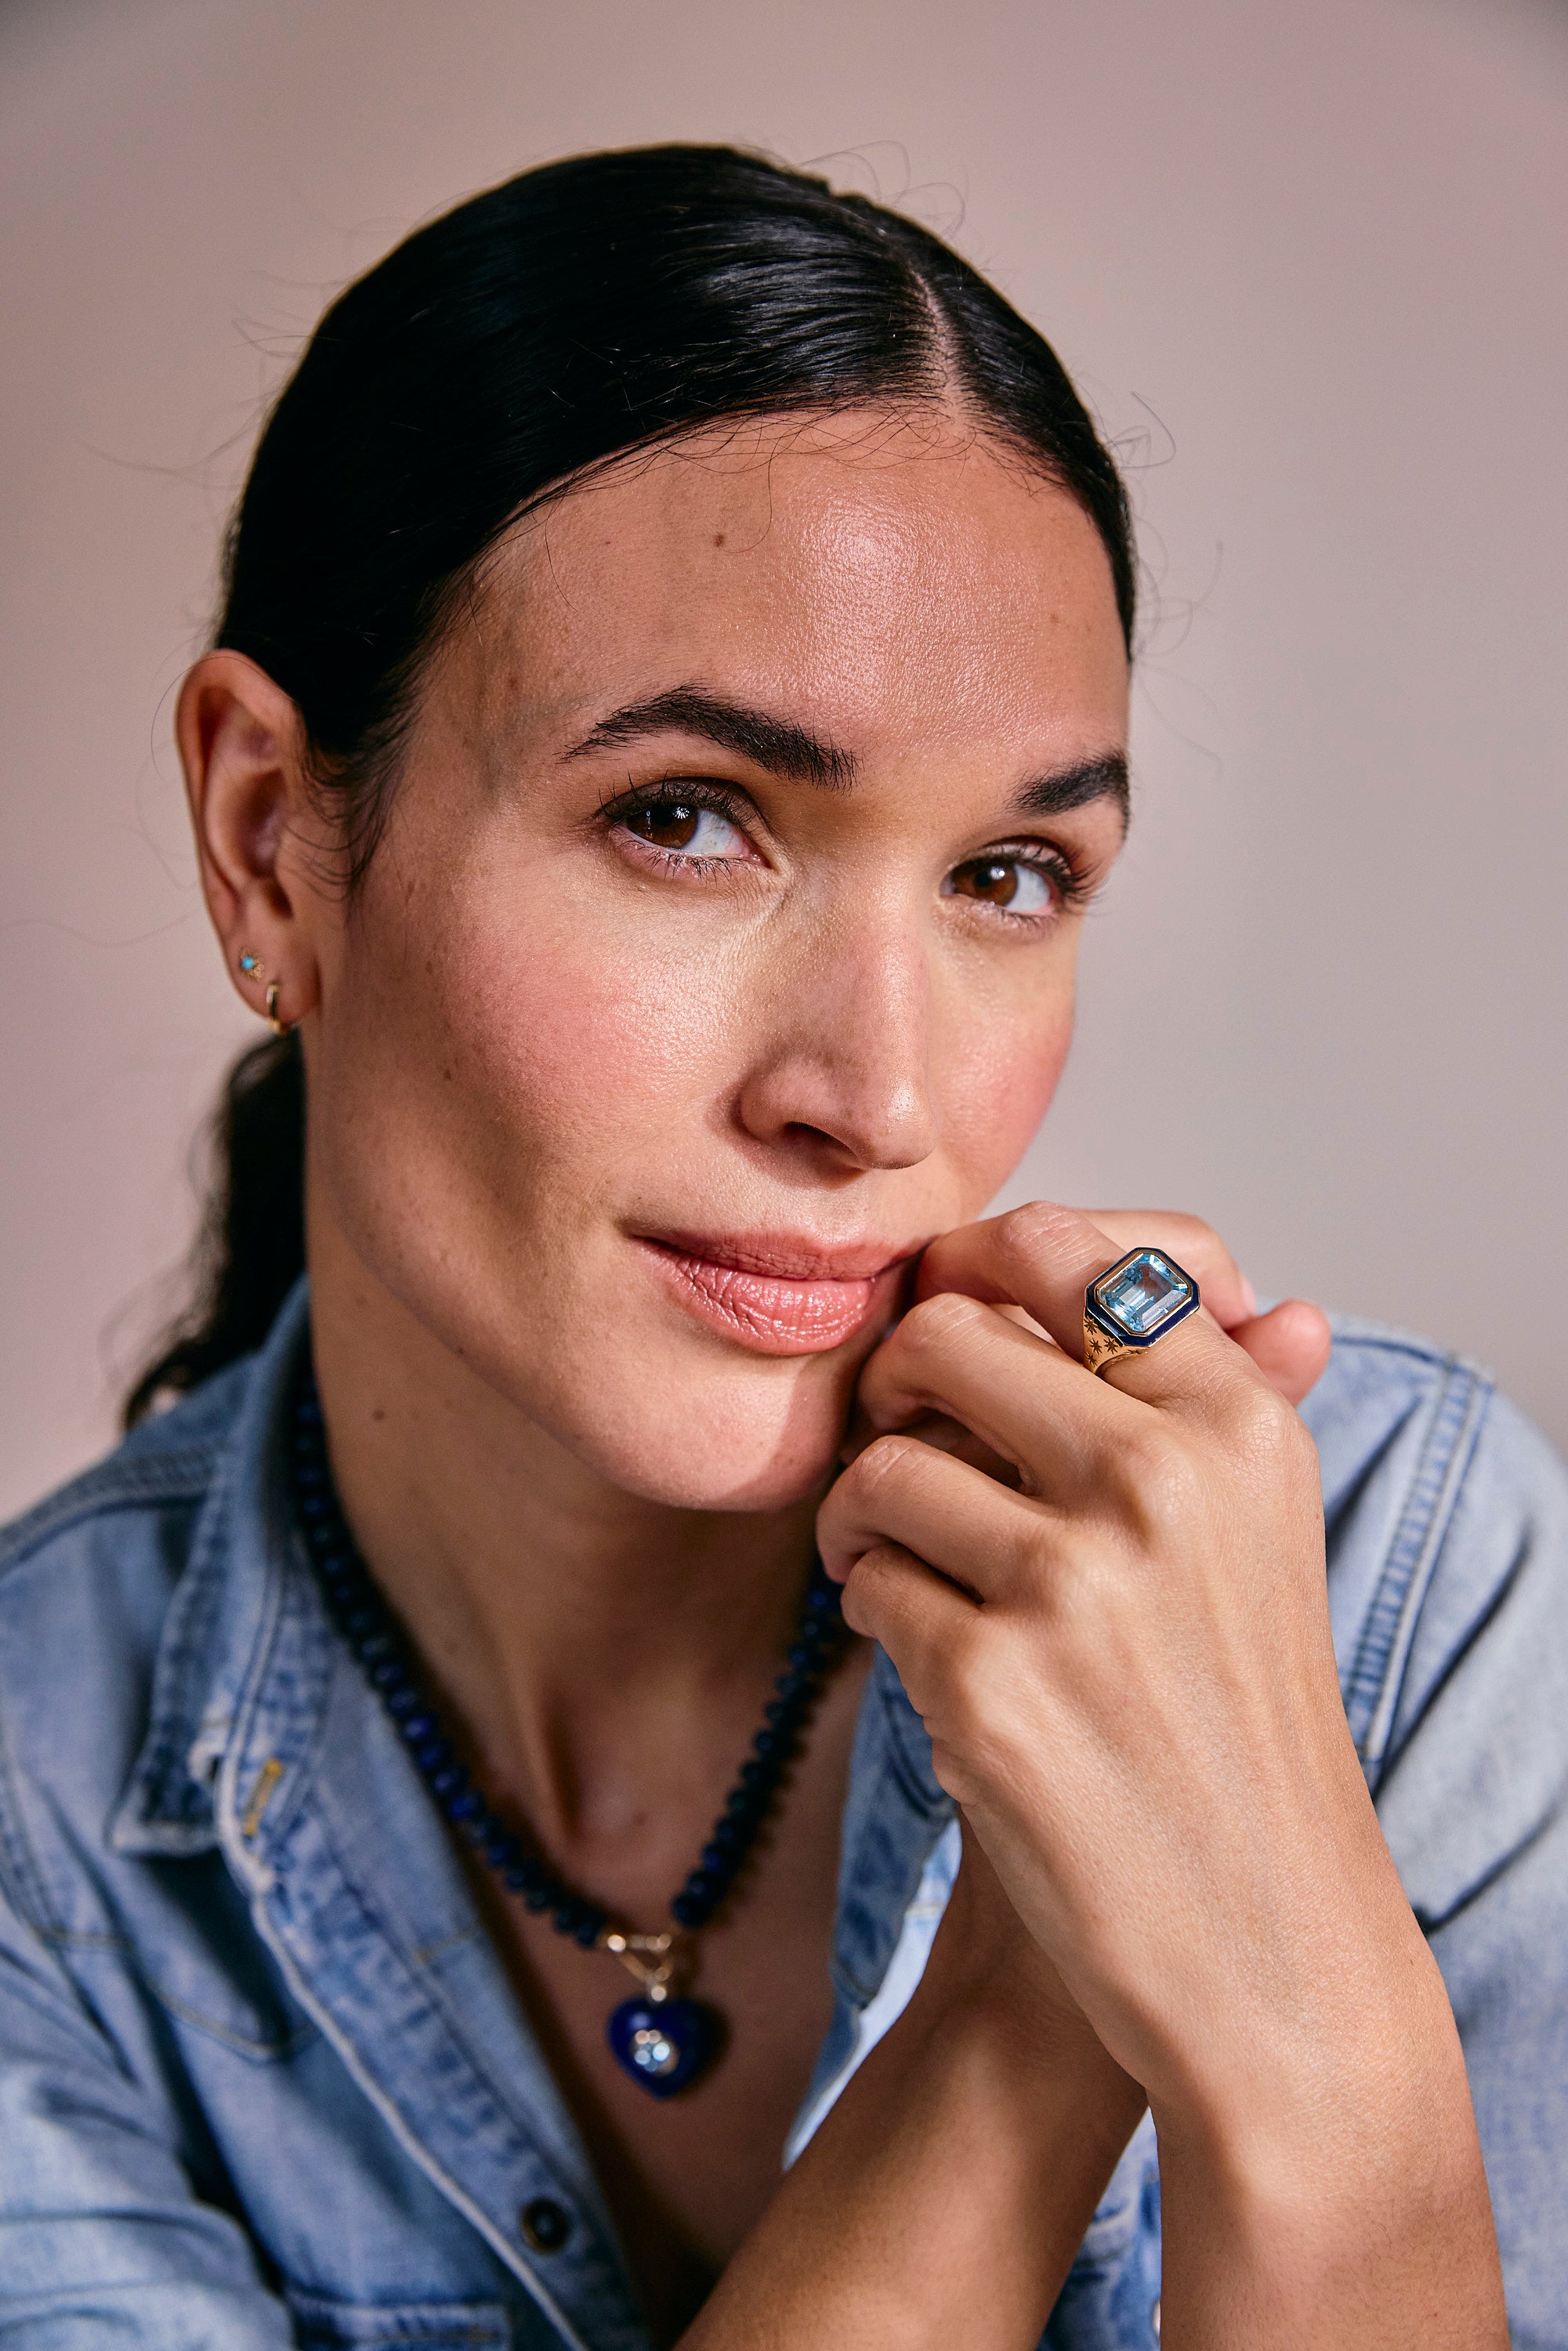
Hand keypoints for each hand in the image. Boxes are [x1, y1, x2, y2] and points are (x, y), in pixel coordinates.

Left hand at [819, 1200, 1504, 2344]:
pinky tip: (921, 1652)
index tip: (946, 1316)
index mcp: (1238, 1423)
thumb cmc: (1237, 1724)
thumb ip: (1234, 1399)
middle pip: (945, 1332)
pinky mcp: (990, 1685)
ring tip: (895, 1564)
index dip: (976, 1269)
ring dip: (861, 1516)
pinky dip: (870, 1611)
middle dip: (894, 1383)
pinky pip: (865, 1584)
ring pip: (881, 1464)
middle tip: (897, 1440)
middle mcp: (1166, 1481)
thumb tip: (1259, 1287)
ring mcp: (1076, 1583)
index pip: (1069, 1251)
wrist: (1259, 1942)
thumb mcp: (1266, 1541)